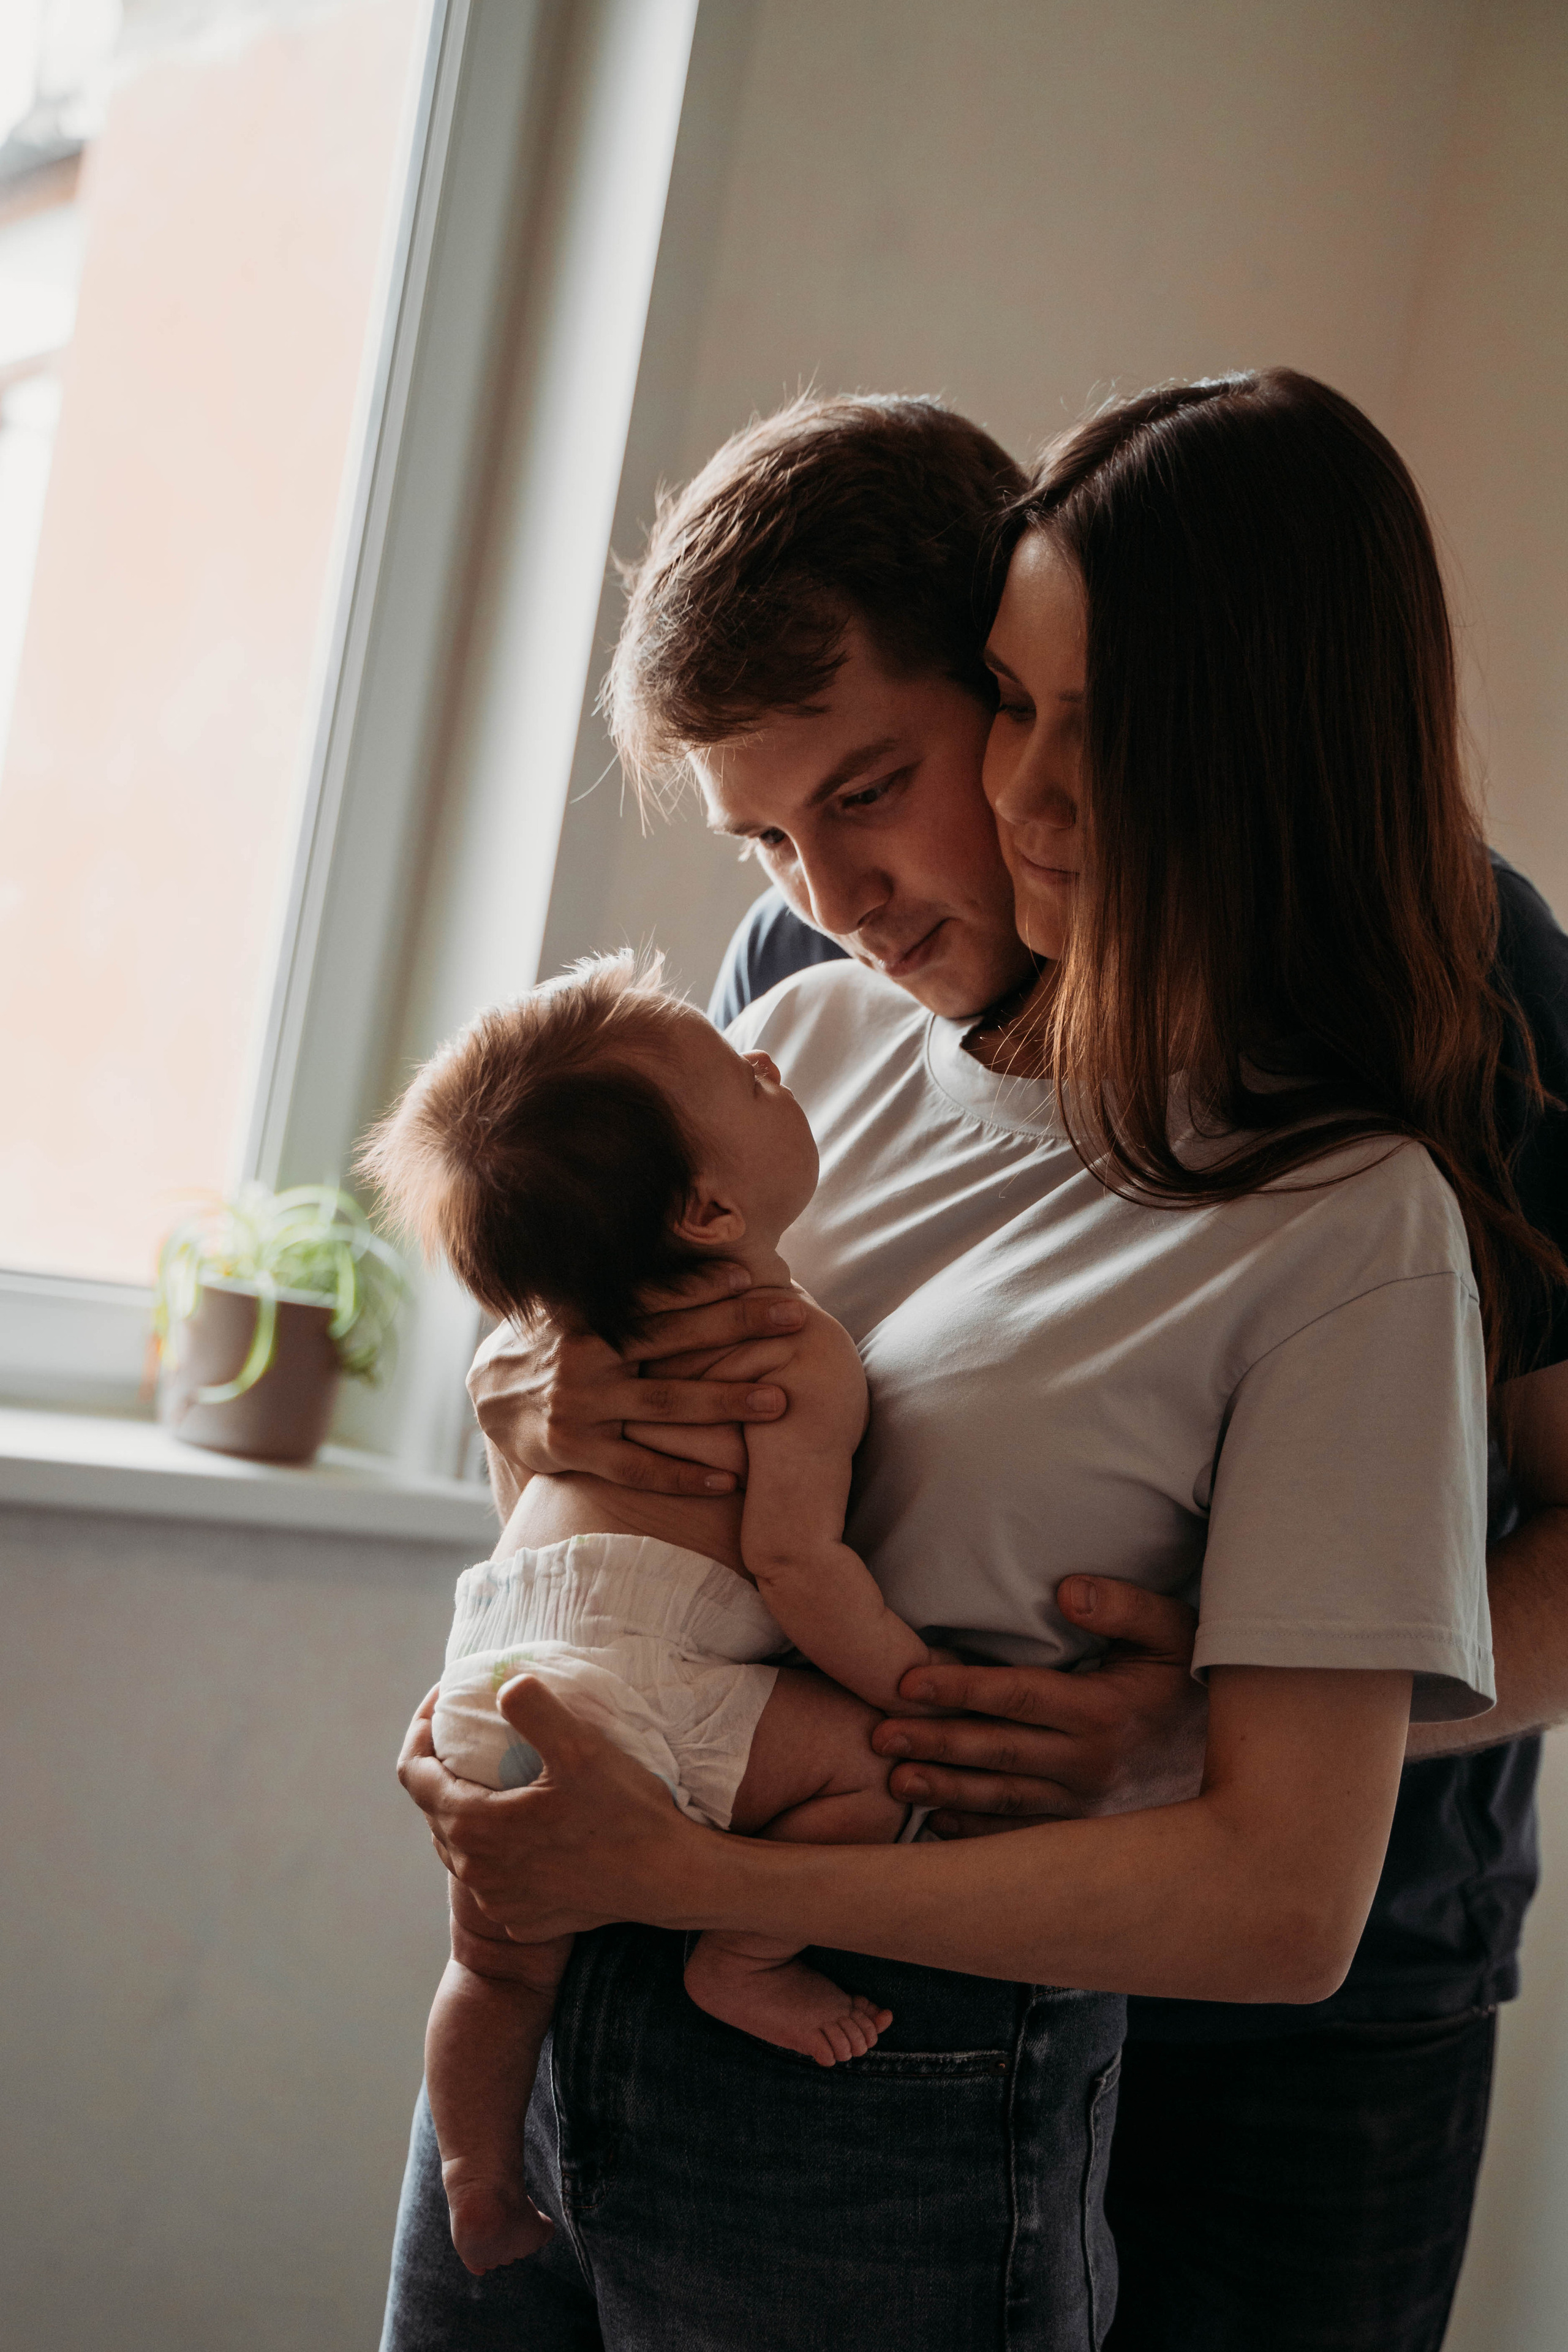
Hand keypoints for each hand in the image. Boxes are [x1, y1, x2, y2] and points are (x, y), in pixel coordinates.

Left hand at [397, 1677, 707, 1940]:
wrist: (669, 1879)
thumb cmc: (626, 1812)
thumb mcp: (581, 1747)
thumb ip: (534, 1709)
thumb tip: (505, 1685)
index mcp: (473, 1826)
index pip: (412, 1774)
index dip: (420, 1731)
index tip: (446, 1703)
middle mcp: (475, 1871)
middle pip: (432, 1809)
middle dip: (443, 1767)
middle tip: (473, 1733)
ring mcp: (497, 1901)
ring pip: (459, 1847)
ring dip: (467, 1809)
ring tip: (498, 1777)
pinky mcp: (523, 1918)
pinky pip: (491, 1877)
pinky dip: (496, 1848)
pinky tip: (527, 1827)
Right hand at [466, 1263, 805, 1500]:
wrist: (491, 1399)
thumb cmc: (556, 1342)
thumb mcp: (579, 1303)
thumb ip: (627, 1286)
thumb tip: (683, 1233)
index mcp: (590, 1311)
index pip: (655, 1293)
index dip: (704, 1283)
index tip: (754, 1275)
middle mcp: (585, 1354)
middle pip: (674, 1340)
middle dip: (738, 1327)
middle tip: (797, 1318)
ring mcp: (581, 1405)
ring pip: (667, 1405)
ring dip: (727, 1402)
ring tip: (781, 1401)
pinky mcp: (576, 1451)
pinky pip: (639, 1468)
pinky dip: (684, 1474)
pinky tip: (730, 1477)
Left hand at [871, 1577, 1205, 1836]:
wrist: (1237, 1765)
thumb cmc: (1189, 1684)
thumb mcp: (1173, 1632)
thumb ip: (1122, 1604)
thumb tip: (1066, 1590)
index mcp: (1102, 1712)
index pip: (1017, 1696)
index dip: (959, 1689)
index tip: (906, 1683)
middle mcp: (1088, 1766)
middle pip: (996, 1752)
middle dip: (933, 1743)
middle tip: (877, 1736)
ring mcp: (1084, 1808)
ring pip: (1000, 1800)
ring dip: (944, 1791)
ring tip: (894, 1781)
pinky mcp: (1081, 1834)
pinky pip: (1019, 1838)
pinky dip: (975, 1835)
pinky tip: (935, 1826)